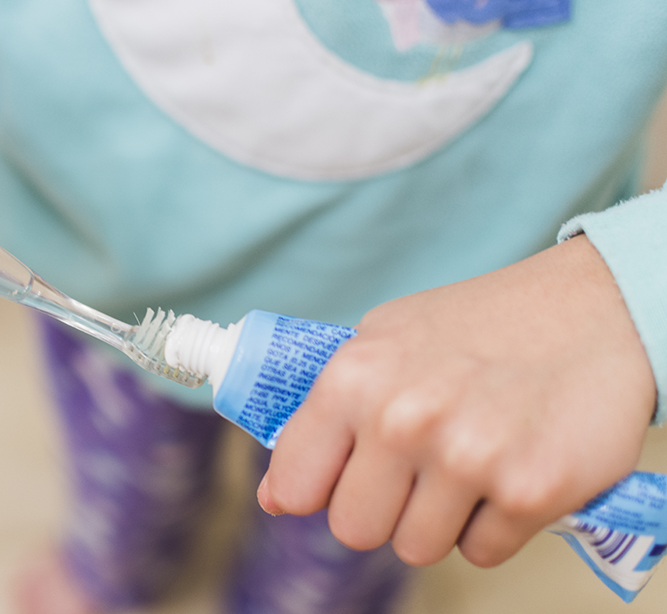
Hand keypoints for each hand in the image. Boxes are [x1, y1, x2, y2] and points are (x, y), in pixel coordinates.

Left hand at [258, 236, 655, 567]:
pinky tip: (508, 469)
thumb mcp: (382, 342)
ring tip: (467, 462)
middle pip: (354, 530)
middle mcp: (403, 419)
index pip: (296, 484)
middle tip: (416, 470)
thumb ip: (325, 417)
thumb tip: (273, 497)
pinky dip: (494, 524)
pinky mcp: (531, 492)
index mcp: (354, 378)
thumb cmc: (475, 327)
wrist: (591, 310)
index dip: (316, 491)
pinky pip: (482, 551)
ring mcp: (468, 458)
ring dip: (439, 519)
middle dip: (382, 509)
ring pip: (415, 548)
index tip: (340, 482)